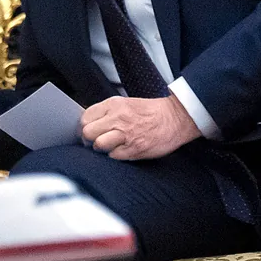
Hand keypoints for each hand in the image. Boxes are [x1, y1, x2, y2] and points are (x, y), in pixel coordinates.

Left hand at [81, 95, 200, 159]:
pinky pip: (113, 156)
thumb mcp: (125, 104)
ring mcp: (126, 134)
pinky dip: (115, 156)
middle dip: (89, 139)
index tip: (90, 131)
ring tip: (109, 146)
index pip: (85, 118)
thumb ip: (106, 112)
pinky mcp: (134, 149)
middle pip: (88, 132)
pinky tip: (123, 150)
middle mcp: (118, 118)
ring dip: (101, 148)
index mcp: (114, 105)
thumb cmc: (150, 112)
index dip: (85, 127)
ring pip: (98, 145)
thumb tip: (88, 124)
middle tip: (96, 140)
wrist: (175, 118)